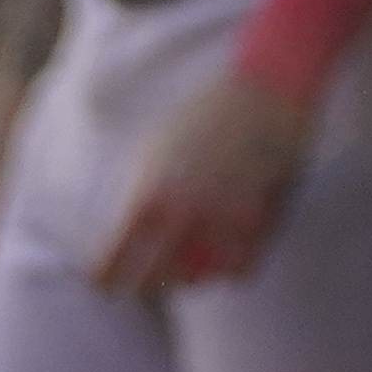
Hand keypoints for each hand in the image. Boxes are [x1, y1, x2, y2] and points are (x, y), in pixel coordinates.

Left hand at [94, 66, 312, 293]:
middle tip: (142, 287)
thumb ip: (142, 190)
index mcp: (151, 190)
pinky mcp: (260, 220)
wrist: (268, 85)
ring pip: (200, 278)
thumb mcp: (158, 146)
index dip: (104, 278)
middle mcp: (186, 209)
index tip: (102, 286)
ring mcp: (224, 218)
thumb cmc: (206, 111)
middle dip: (144, 287)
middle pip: (155, 278)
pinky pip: (239, 269)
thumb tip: (125, 230)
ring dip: (191, 278)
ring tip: (186, 270)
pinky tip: (223, 263)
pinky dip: (229, 271)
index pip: (116, 256)